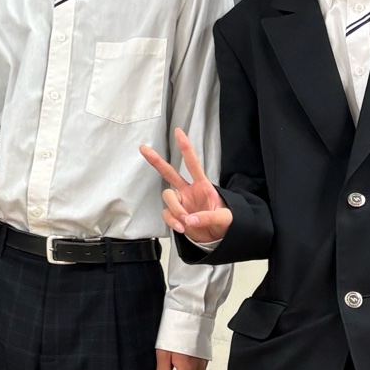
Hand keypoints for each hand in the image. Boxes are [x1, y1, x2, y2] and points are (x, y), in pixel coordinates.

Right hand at [142, 128, 230, 245]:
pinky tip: (181, 228)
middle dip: (157, 161)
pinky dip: (172, 221)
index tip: (178, 133)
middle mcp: (188, 190)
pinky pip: (167, 214)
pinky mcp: (174, 214)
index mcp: (202, 186)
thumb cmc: (224, 222)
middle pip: (169, 173)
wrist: (217, 237)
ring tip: (186, 222)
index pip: (193, 164)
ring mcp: (180, 202)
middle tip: (143, 149)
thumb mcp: (225, 219)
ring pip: (168, 197)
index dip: (186, 148)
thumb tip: (190, 220)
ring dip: (176, 210)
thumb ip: (209, 218)